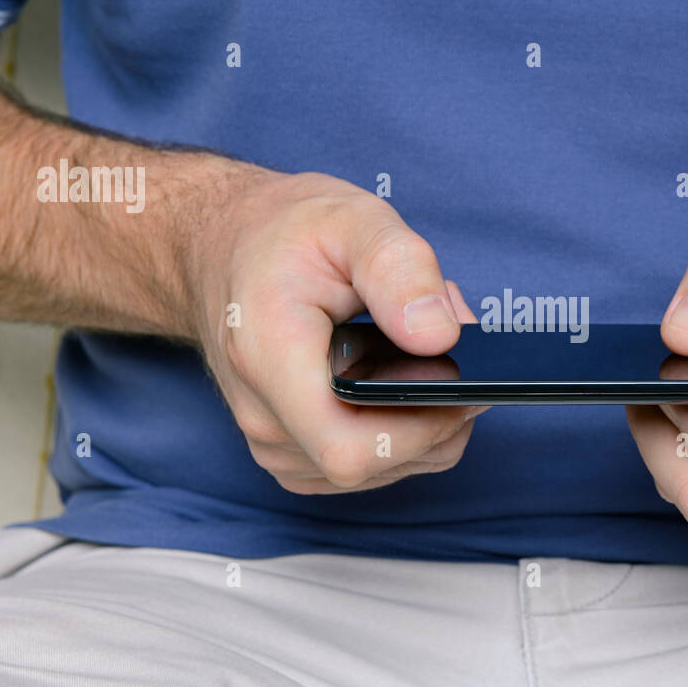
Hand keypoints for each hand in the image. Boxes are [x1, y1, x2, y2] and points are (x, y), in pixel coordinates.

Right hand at [187, 168, 482, 493]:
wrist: (227, 249)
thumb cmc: (286, 234)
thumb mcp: (351, 219)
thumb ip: (400, 270)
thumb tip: (442, 337)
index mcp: (269, 362)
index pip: (351, 451)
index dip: (423, 427)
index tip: (460, 375)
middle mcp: (266, 421)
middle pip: (381, 462)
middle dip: (438, 407)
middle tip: (446, 333)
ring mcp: (278, 447)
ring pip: (389, 466)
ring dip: (426, 413)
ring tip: (416, 342)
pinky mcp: (298, 457)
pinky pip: (377, 464)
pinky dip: (406, 425)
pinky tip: (399, 373)